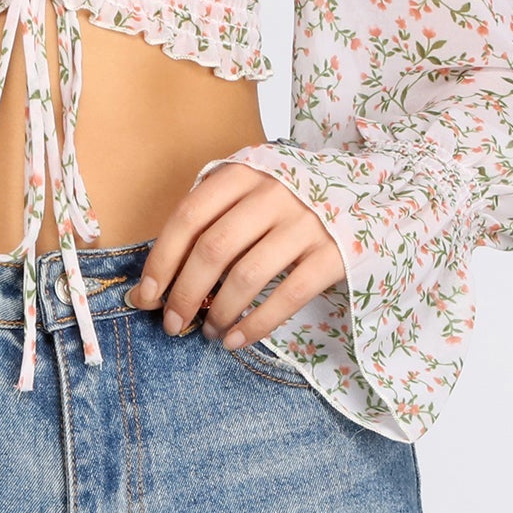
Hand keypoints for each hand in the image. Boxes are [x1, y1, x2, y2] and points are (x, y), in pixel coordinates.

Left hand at [131, 163, 345, 347]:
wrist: (366, 192)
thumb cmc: (290, 197)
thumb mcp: (249, 188)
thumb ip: (211, 216)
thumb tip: (159, 277)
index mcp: (244, 172)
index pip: (189, 216)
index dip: (162, 259)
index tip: (147, 295)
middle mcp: (274, 193)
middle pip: (214, 249)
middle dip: (185, 293)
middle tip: (172, 324)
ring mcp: (307, 222)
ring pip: (247, 276)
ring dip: (218, 313)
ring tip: (208, 333)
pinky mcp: (333, 254)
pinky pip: (287, 297)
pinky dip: (256, 325)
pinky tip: (237, 340)